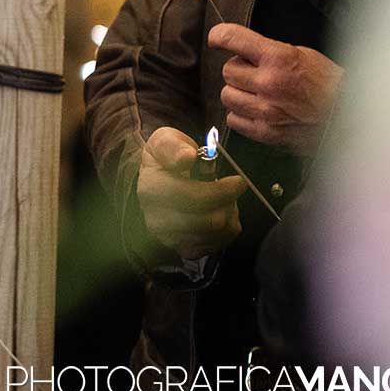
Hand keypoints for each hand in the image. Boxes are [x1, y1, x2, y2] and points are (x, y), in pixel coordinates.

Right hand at [135, 126, 243, 257]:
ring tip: (222, 199)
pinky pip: (218, 244)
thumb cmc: (167, 159)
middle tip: (231, 188)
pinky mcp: (183, 249)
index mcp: (151, 189)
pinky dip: (225, 229)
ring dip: (228, 213)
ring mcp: (170, 238)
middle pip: (210, 220)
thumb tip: (186, 158)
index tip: (238, 180)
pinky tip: (218, 212)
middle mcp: (156, 219)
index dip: (223, 191)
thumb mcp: (167, 140)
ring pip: (218, 232)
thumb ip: (174, 146)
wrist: (158, 181)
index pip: (194, 198)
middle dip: (228, 202)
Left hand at [213, 22, 342, 155]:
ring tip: (258, 92)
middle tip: (256, 73)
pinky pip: (234, 120)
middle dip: (239, 70)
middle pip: (227, 71)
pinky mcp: (266, 132)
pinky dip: (241, 114)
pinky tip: (257, 110)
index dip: (220, 36)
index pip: (233, 39)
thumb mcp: (303, 55)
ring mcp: (266, 110)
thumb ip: (270, 52)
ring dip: (238, 92)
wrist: (351, 117)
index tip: (217, 38)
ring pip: (227, 96)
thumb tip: (242, 50)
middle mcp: (268, 83)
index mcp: (278, 58)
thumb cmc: (331, 85)